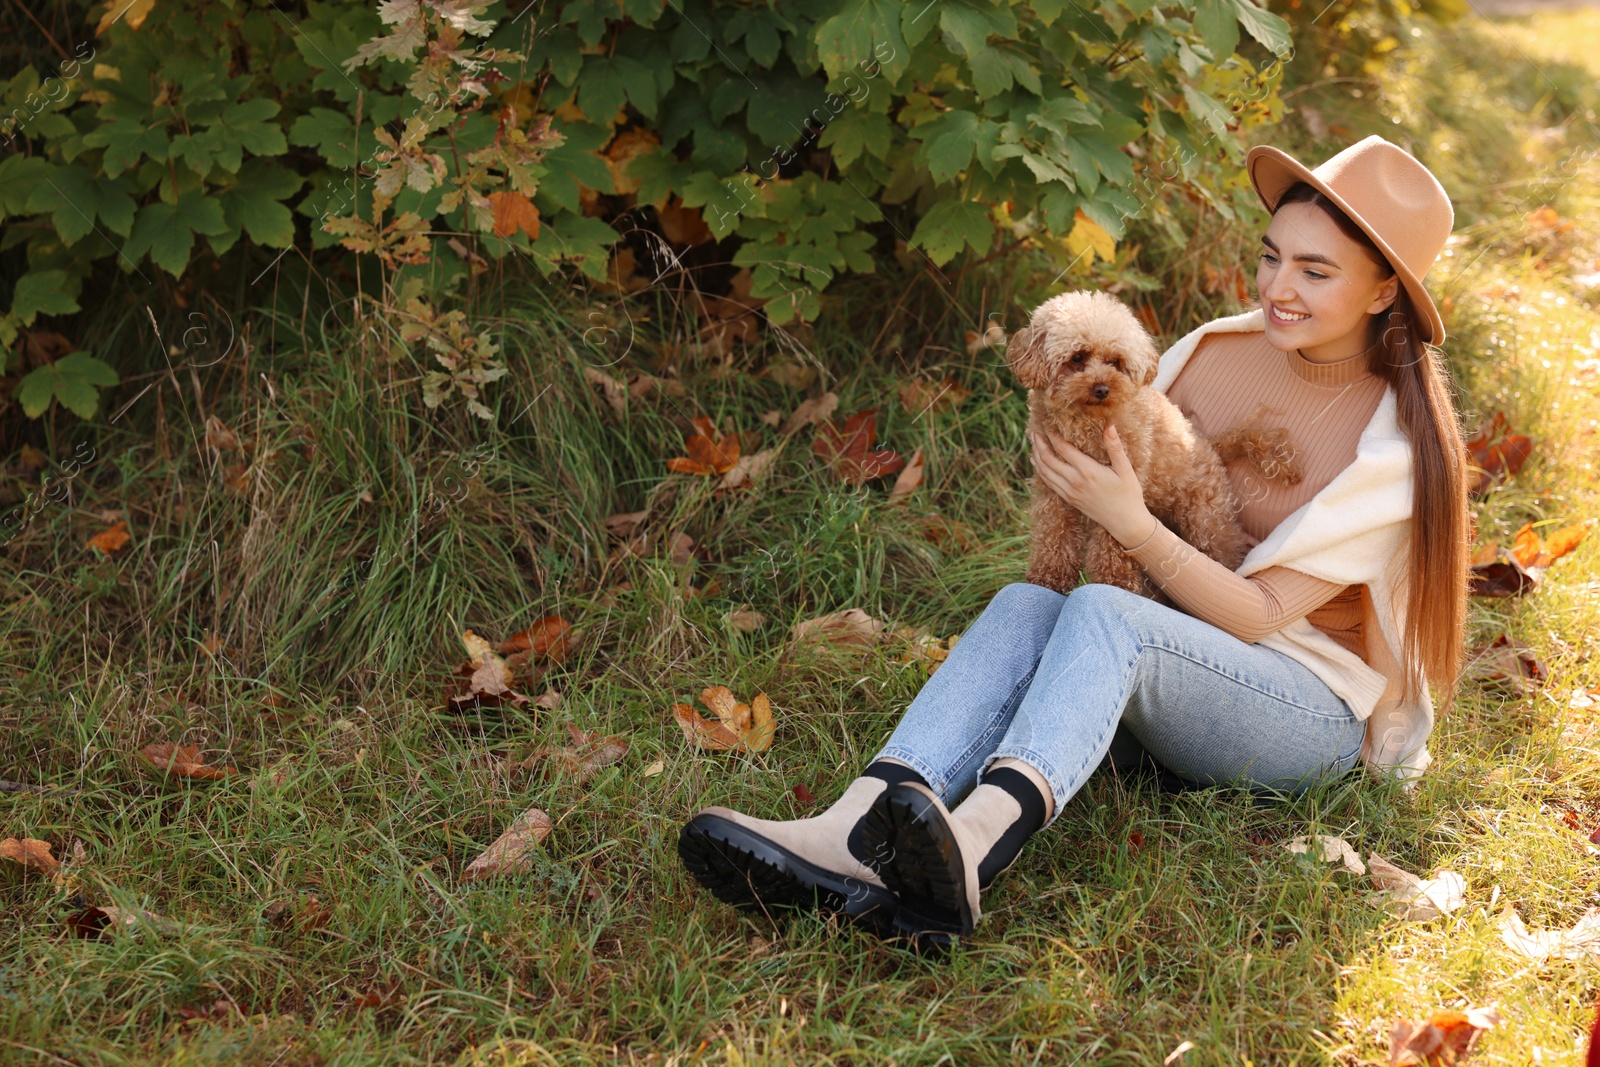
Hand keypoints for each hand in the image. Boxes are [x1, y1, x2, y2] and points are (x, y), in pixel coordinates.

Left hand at [1029, 422, 1154, 546]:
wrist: (1124, 522)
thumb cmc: (1128, 494)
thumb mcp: (1125, 469)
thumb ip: (1115, 447)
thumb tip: (1109, 426)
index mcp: (1088, 471)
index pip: (1062, 448)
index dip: (1051, 435)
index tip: (1046, 423)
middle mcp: (1074, 482)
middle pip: (1048, 459)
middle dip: (1039, 443)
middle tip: (1034, 430)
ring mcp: (1069, 492)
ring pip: (1044, 471)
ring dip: (1036, 455)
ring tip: (1033, 442)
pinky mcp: (1068, 499)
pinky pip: (1048, 482)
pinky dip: (1040, 470)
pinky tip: (1037, 462)